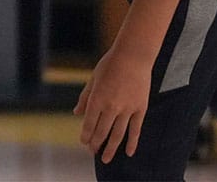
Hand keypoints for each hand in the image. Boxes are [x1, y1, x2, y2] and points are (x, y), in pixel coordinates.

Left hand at [74, 46, 151, 163]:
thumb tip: (76, 113)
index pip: (89, 123)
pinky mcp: (140, 108)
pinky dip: (132, 142)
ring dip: (111, 147)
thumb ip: (85, 98)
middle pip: (102, 131)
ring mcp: (127, 109)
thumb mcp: (93, 79)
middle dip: (96, 144)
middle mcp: (111, 106)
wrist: (133, 56)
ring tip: (106, 159)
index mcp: (97, 98)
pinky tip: (129, 152)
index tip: (84, 143)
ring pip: (118, 134)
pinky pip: (136, 129)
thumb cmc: (109, 65)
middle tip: (93, 152)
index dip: (86, 135)